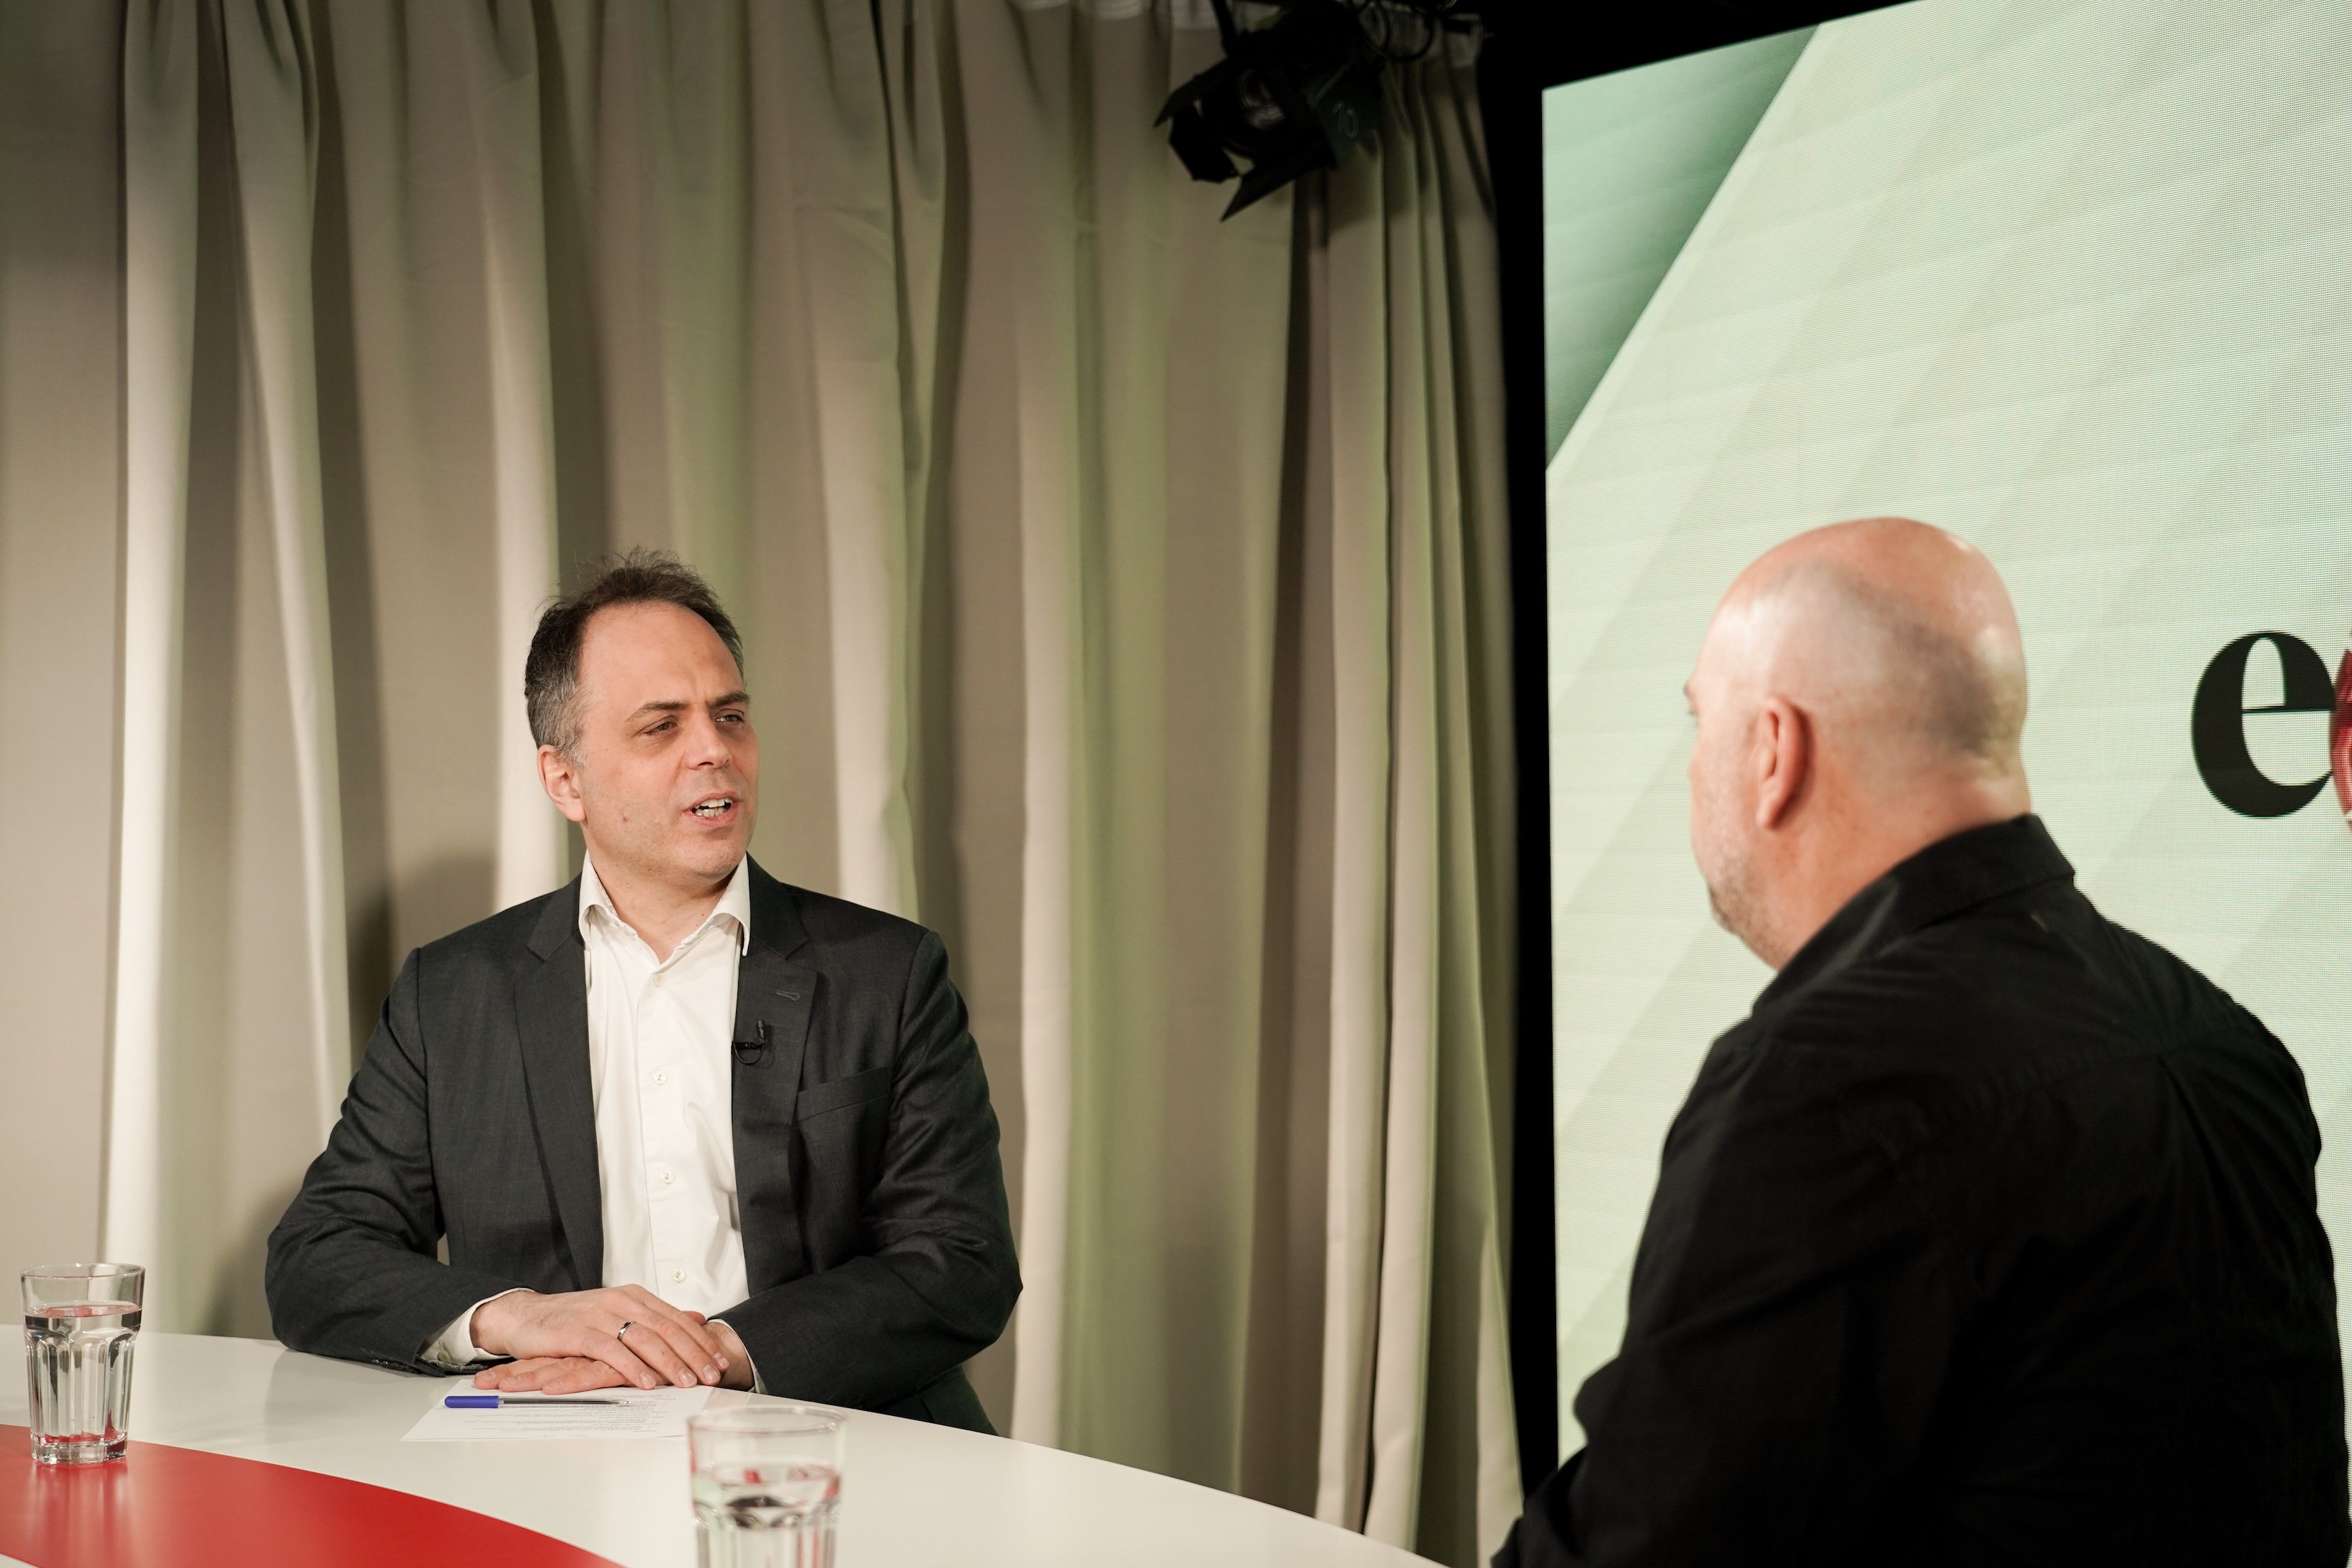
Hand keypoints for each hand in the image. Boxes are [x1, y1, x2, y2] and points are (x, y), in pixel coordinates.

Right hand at [470, 1286, 726, 1389]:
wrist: (525, 1317)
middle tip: (713, 1376)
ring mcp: (601, 1315)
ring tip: (688, 1383)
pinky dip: (633, 1368)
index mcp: (635, 1296)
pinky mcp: (579, 1332)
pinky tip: (648, 1382)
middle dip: (694, 1354)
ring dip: (670, 1363)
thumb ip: (656, 1319)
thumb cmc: (573, 1321)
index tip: (720, 1362)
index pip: (677, 1320)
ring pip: (645, 1339)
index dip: (701, 1341)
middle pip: (667, 1329)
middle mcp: (621, 1301)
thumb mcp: (619, 1315)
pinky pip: (612, 1351)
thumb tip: (697, 1318)